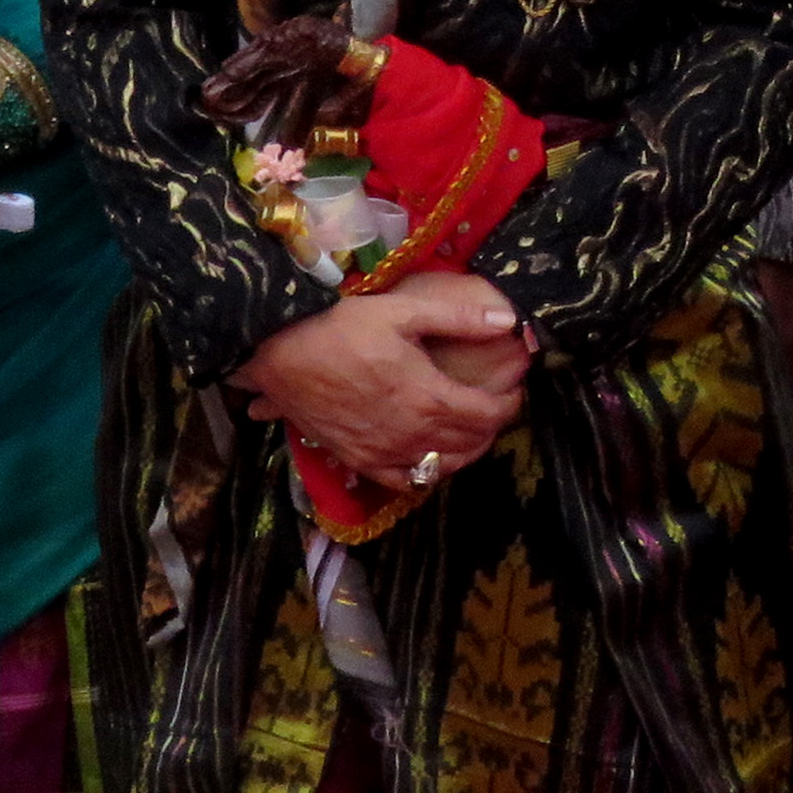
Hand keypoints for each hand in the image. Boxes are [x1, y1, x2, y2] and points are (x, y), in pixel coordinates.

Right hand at [235, 276, 527, 485]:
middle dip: (491, 427)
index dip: (508, 405)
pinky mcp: (358, 461)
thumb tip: (509, 319)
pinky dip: (424, 473)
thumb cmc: (340, 327)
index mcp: (427, 398)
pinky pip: (403, 481)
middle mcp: (410, 435)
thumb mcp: (402, 311)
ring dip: (464, 452)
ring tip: (470, 431)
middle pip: (469, 444)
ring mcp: (383, 453)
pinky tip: (428, 457)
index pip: (487, 415)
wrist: (279, 353)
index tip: (514, 391)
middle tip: (495, 407)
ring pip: (441, 467)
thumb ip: (458, 317)